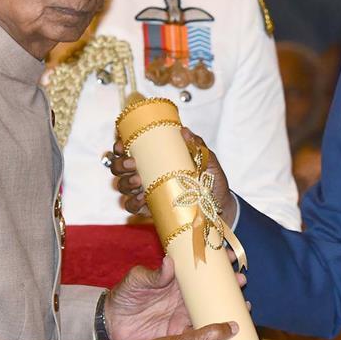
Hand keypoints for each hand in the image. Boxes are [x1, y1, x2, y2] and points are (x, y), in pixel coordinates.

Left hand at [105, 253, 248, 339]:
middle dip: (229, 285)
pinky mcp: (180, 333)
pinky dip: (216, 333)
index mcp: (176, 280)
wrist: (111, 323)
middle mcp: (184, 297)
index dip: (215, 262)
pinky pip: (202, 333)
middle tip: (242, 281)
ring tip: (244, 306)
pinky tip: (230, 332)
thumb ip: (153, 273)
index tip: (229, 255)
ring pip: (212, 311)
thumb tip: (168, 262)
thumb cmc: (124, 295)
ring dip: (228, 308)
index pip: (200, 269)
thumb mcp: (137, 280)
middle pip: (212, 290)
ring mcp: (184, 315)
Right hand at [110, 128, 236, 224]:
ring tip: (139, 182)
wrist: (220, 204)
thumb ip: (196, 144)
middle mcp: (145, 172)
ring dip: (126, 183)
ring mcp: (145, 191)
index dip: (120, 145)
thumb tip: (184, 131)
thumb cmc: (211, 178)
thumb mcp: (207, 159)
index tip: (122, 146)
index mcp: (155, 156)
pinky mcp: (149, 209)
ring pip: (123, 186)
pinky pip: (131, 206)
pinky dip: (132, 202)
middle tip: (132, 164)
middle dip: (120, 165)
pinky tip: (142, 199)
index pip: (130, 148)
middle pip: (119, 167)